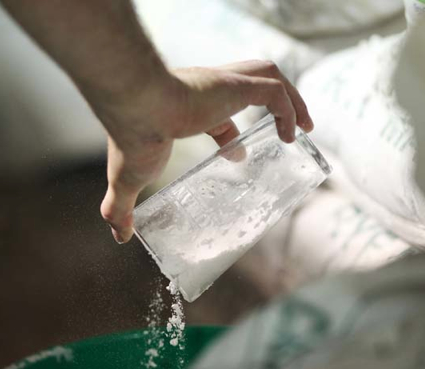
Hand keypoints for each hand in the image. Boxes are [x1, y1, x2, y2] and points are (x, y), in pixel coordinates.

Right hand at [91, 60, 313, 242]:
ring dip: (291, 97)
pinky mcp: (235, 85)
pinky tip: (294, 134)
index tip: (238, 155)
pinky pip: (275, 91)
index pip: (215, 113)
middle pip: (248, 82)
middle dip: (271, 103)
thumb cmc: (132, 138)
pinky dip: (290, 108)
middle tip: (288, 132)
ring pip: (268, 74)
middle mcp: (208, 88)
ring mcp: (223, 84)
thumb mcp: (127, 178)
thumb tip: (119, 238)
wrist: (136, 107)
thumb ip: (120, 207)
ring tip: (305, 126)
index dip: (228, 132)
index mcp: (185, 105)